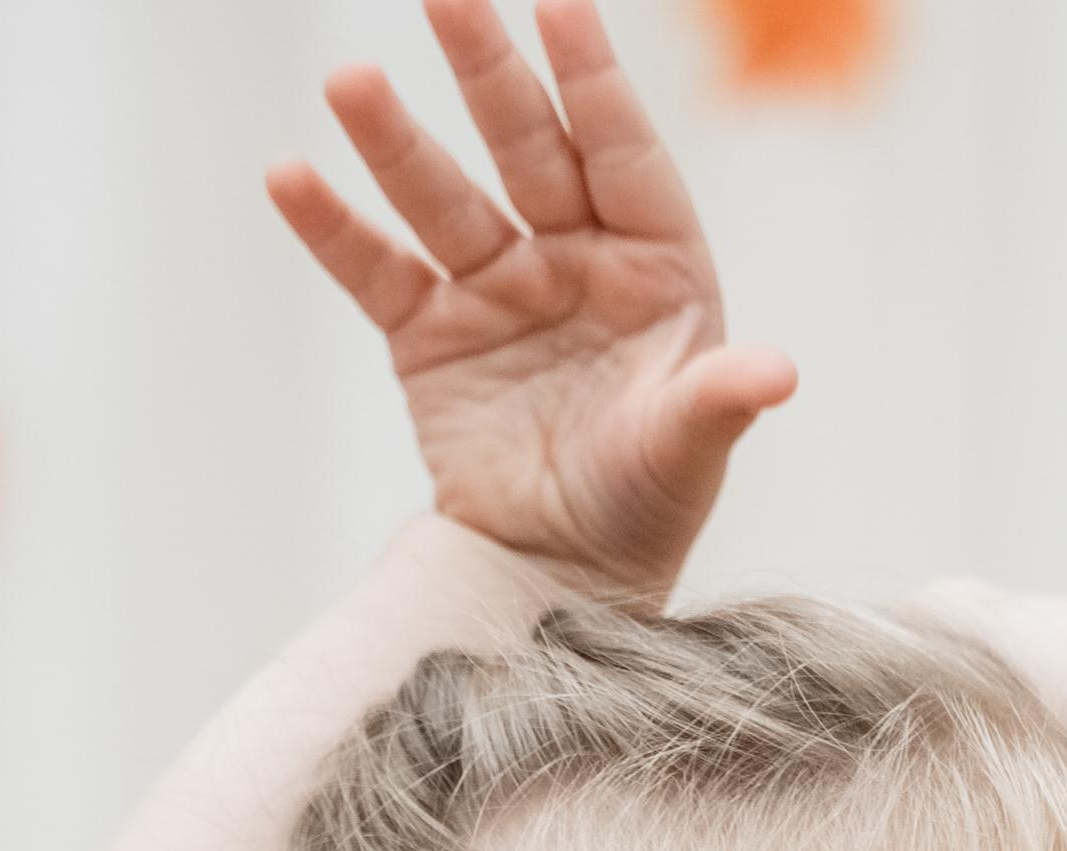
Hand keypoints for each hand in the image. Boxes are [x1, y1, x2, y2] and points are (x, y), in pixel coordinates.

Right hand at [269, 0, 796, 599]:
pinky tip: (289, 175)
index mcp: (653, 266)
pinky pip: (376, 270)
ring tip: (349, 80)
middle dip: (486, 70)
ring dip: (394, 140)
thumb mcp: (689, 451)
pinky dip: (332, 228)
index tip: (561, 7)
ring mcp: (496, 291)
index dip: (594, 83)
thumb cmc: (645, 507)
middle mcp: (572, 260)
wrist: (564, 578)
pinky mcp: (429, 338)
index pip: (623, 154)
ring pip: (442, 197)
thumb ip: (720, 399)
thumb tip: (777, 373)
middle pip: (526, 146)